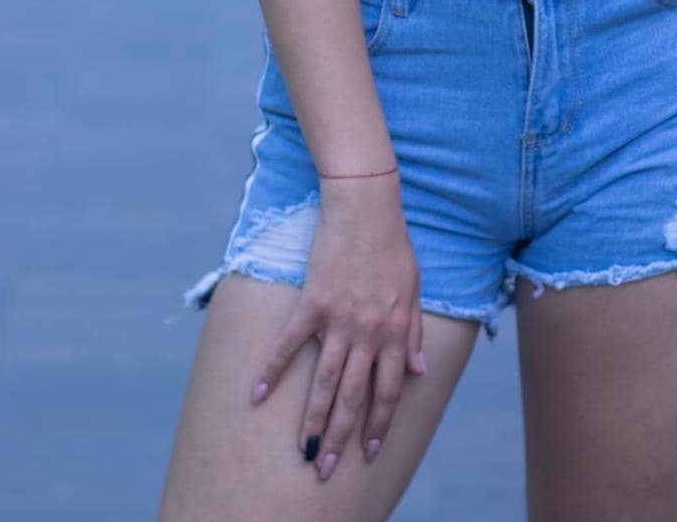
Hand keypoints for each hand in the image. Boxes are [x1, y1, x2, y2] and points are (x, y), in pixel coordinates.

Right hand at [249, 173, 426, 481]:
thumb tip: (419, 371)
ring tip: (302, 452)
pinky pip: (290, 344)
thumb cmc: (393, 245)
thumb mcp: (415, 288)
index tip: (369, 453)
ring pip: (326, 382)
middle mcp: (370, 331)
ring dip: (313, 421)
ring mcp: (340, 319)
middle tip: (325, 471)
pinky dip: (273, 371)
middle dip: (342, 438)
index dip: (379, 424)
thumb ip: (416, 332)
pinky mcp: (313, 301)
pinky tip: (256, 396)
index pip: (389, 391)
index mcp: (398, 330)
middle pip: (356, 397)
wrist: (366, 204)